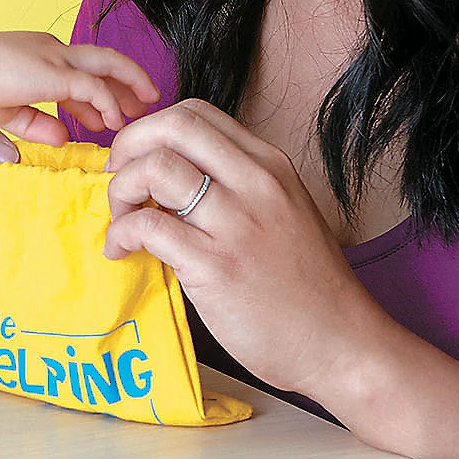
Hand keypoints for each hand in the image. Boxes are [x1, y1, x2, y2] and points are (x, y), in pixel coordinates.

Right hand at [0, 32, 157, 137]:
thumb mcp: (8, 110)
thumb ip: (37, 123)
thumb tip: (63, 139)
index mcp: (39, 52)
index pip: (80, 69)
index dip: (99, 93)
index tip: (109, 116)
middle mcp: (52, 47)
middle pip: (103, 60)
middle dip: (126, 81)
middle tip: (145, 102)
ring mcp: (55, 56)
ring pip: (108, 64)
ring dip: (130, 85)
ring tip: (145, 106)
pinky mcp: (55, 71)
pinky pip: (94, 87)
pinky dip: (108, 103)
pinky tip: (115, 122)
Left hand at [102, 99, 403, 405]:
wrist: (342, 345)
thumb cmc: (307, 288)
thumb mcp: (283, 213)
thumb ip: (234, 188)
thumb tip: (166, 180)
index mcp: (270, 166)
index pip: (196, 113)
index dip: (151, 129)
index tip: (136, 159)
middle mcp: (256, 183)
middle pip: (172, 126)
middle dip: (128, 146)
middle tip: (117, 179)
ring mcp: (237, 223)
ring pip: (155, 169)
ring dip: (120, 190)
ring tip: (122, 221)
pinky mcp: (216, 266)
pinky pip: (148, 227)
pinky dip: (121, 234)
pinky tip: (122, 251)